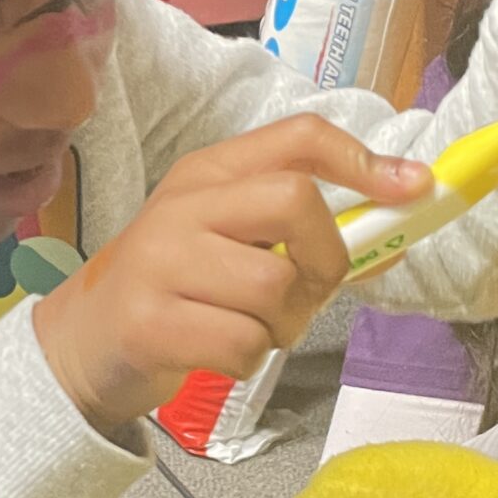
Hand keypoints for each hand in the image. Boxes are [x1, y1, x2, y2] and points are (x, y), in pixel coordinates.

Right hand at [35, 115, 428, 432]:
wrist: (83, 343)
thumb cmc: (176, 288)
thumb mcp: (231, 242)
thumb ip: (304, 234)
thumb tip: (396, 232)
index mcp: (210, 174)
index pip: (298, 138)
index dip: (364, 161)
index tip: (413, 189)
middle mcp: (184, 206)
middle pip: (295, 203)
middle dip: (324, 260)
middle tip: (305, 293)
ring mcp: (162, 261)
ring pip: (274, 288)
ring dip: (281, 325)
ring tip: (249, 328)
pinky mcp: (150, 321)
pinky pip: (242, 343)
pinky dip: (246, 359)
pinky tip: (216, 351)